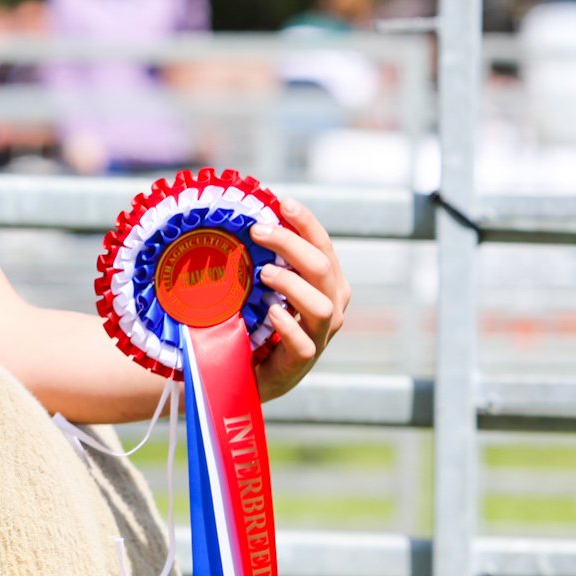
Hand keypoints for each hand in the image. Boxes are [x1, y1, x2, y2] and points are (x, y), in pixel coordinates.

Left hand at [248, 195, 349, 402]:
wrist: (248, 373)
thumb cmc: (257, 321)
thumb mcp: (264, 286)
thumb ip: (265, 258)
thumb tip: (245, 217)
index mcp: (326, 285)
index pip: (323, 247)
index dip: (307, 223)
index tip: (284, 202)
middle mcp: (330, 308)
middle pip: (323, 269)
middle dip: (291, 245)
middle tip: (257, 231)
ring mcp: (318, 337)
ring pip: (321, 306)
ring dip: (292, 284)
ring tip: (263, 273)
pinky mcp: (301, 363)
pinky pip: (304, 344)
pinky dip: (288, 326)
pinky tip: (271, 313)